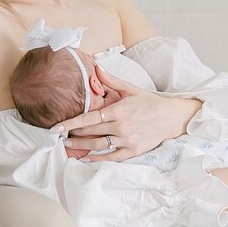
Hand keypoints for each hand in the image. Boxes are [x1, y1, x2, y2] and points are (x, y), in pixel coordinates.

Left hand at [56, 65, 201, 161]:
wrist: (171, 117)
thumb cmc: (149, 102)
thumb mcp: (130, 88)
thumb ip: (111, 80)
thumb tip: (95, 67)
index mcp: (118, 110)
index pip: (89, 118)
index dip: (71, 123)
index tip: (56, 127)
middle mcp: (121, 126)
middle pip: (90, 133)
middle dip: (73, 134)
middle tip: (58, 135)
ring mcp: (127, 140)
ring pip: (98, 146)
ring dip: (80, 147)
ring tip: (67, 146)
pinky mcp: (132, 151)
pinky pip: (111, 157)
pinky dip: (96, 159)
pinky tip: (84, 158)